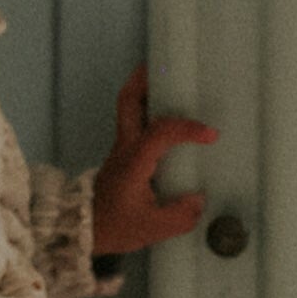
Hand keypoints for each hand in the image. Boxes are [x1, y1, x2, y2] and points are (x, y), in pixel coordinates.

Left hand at [91, 66, 215, 256]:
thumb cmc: (115, 227)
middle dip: (147, 79)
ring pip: (129, 106)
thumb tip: (199, 199)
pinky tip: (168, 114)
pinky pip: (136, 123)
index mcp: (133, 161)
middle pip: (128, 100)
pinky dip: (149, 110)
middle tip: (168, 66)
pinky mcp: (124, 156)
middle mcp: (125, 147)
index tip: (210, 135)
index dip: (187, 128)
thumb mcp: (152, 228)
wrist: (85, 231)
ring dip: (146, 90)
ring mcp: (122, 148)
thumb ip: (180, 215)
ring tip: (170, 80)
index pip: (161, 132)